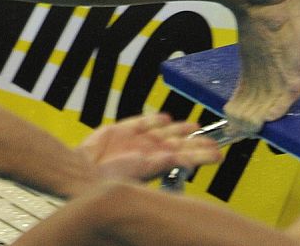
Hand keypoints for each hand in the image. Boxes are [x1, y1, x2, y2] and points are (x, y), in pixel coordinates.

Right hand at [75, 113, 223, 183]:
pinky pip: (143, 122)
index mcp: (156, 164)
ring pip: (165, 132)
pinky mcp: (121, 130)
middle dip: (197, 142)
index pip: (185, 158)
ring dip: (181, 129)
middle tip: (215, 141)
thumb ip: (158, 164)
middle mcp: (150, 152)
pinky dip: (155, 119)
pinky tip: (166, 118)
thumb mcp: (138, 174)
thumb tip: (178, 158)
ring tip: (196, 126)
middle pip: (179, 144)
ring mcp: (137, 140)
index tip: (217, 154)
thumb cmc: (107, 180)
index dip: (201, 155)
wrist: (82, 171)